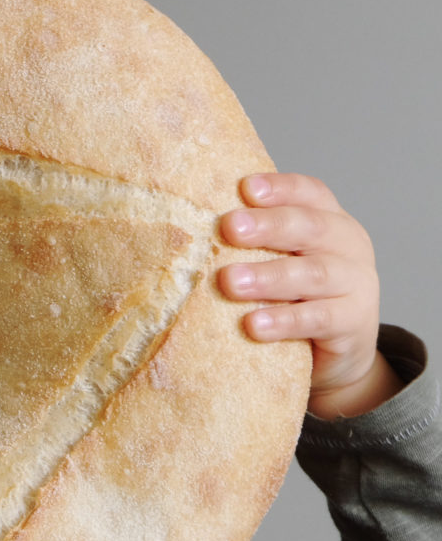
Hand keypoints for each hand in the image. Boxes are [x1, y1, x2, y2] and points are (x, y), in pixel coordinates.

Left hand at [218, 173, 402, 418]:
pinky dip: (284, 321)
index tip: (244, 187)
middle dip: (267, 226)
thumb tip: (186, 230)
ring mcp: (355, 284)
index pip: (309, 193)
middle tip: (229, 227)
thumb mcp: (284, 262)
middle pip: (309, 228)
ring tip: (230, 281)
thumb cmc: (300, 299)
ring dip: (268, 277)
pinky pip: (317, 320)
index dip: (279, 188)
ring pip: (313, 274)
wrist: (341, 353)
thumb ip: (253, 245)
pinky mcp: (352, 323)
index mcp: (329, 221)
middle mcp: (347, 246)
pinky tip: (253, 325)